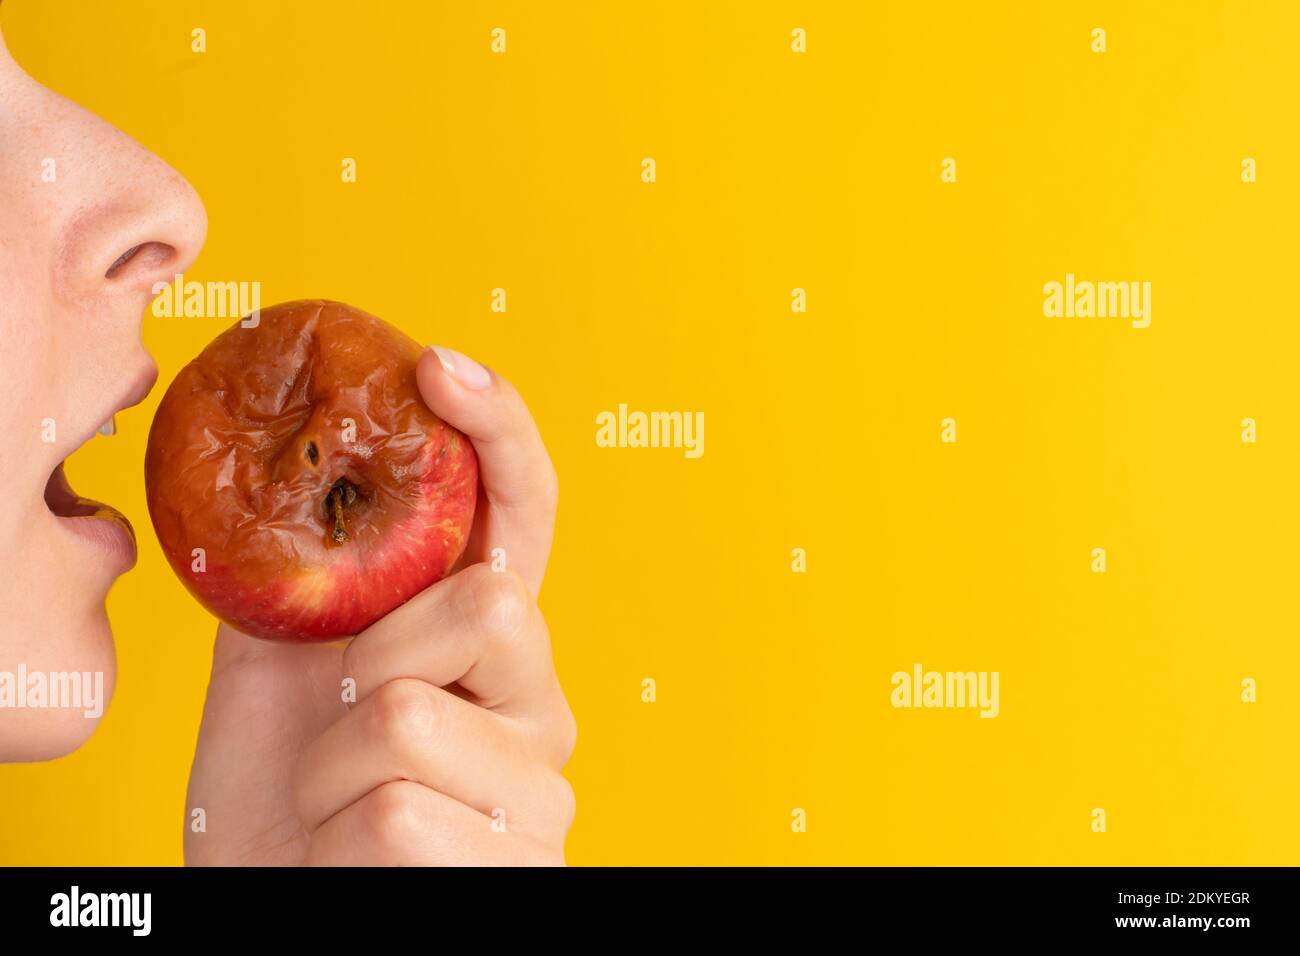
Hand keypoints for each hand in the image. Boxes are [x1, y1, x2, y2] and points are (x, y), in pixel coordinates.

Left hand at [183, 347, 573, 864]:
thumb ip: (296, 569)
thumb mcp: (273, 657)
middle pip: (491, 602)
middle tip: (336, 715)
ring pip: (412, 720)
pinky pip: (399, 817)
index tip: (438, 367)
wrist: (273, 890)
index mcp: (488, 632)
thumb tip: (270, 462)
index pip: (527, 509)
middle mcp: (537, 696)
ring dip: (327, 769)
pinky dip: (336, 840)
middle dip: (371, 656)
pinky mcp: (523, 864)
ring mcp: (542, 786)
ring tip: (334, 805)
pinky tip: (355, 859)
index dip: (499, 428)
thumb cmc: (282, 786)